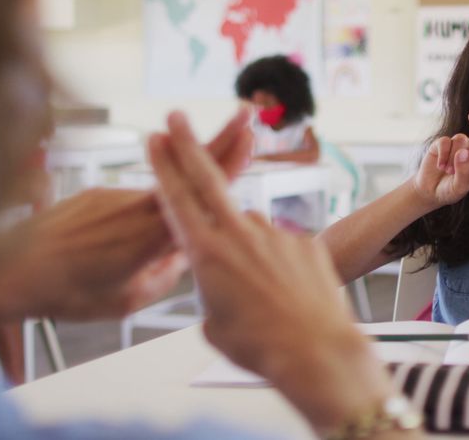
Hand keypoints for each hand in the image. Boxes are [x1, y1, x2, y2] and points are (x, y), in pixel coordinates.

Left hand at [0, 110, 256, 330]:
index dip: (229, 158)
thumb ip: (167, 272)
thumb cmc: (68, 293)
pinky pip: (124, 206)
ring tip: (122, 256)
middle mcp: (138, 204)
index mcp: (154, 232)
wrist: (6, 274)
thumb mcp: (131, 298)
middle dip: (219, 139)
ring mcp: (114, 194)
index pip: (203, 189)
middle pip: (189, 169)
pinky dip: (125, 223)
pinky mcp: (93, 194)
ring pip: (153, 199)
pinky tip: (100, 251)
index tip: (248, 135)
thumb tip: (184, 254)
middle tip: (243, 115)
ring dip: (157, 215)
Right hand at [149, 111, 395, 433]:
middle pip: (208, 179)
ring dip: (249, 253)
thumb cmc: (260, 347)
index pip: (177, 199)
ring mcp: (275, 235)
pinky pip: (283, 248)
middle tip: (176, 117)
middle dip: (188, 144)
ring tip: (263, 297)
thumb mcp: (214, 325)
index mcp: (207, 254)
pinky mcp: (304, 242)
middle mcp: (239, 234)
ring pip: (251, 232)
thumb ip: (212, 290)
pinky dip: (280, 266)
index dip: (164, 166)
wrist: (315, 352)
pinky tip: (288, 295)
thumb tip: (223, 279)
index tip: (153, 139)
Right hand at [411, 97, 468, 207]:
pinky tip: (440, 166)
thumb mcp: (459, 187)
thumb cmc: (449, 190)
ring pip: (460, 138)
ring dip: (453, 157)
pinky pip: (445, 142)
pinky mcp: (442, 143)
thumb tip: (463, 151)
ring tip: (448, 171)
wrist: (430, 190)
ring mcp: (458, 144)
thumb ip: (463, 171)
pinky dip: (442, 156)